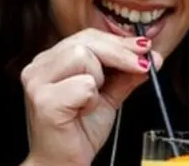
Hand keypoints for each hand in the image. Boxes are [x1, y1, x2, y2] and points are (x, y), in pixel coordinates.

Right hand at [20, 28, 162, 165]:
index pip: (88, 36)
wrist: (63, 164)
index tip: (144, 47)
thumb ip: (126, 74)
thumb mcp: (109, 96)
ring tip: (93, 100)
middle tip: (142, 66)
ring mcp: (36, 82)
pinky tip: (84, 111)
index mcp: (51, 60)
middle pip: (86, 41)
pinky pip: (84, 85)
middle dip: (120, 53)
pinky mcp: (44, 101)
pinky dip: (92, 98)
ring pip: (83, 57)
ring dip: (100, 79)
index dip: (119, 41)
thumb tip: (152, 57)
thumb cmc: (80, 130)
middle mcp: (38, 66)